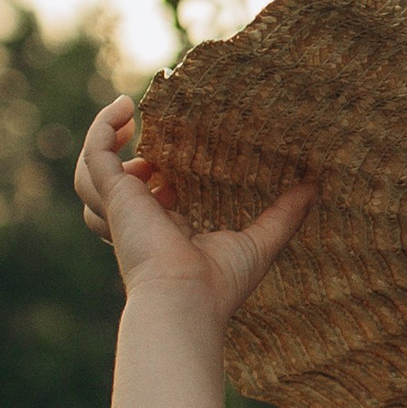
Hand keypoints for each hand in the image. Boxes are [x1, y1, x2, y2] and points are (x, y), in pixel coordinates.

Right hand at [76, 97, 314, 325]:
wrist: (187, 299)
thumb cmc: (218, 284)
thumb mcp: (260, 242)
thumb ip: (285, 213)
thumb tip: (316, 187)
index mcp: (164, 234)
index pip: (149, 202)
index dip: (156, 178)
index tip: (178, 155)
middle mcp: (137, 223)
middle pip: (112, 189)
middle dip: (123, 162)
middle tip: (153, 135)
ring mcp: (121, 210)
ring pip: (90, 176)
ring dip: (105, 145)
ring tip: (132, 116)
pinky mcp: (114, 196)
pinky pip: (95, 154)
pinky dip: (103, 128)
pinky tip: (127, 108)